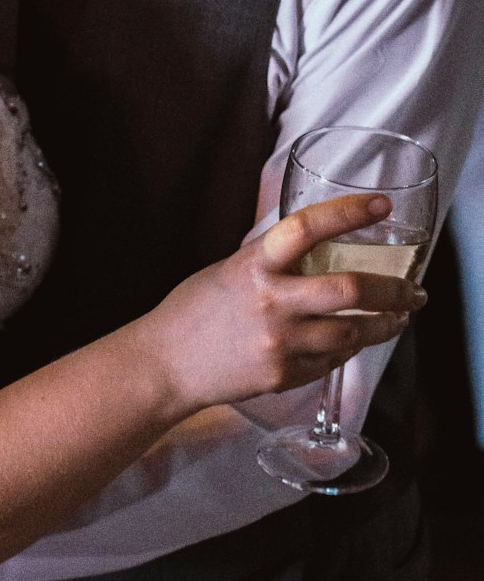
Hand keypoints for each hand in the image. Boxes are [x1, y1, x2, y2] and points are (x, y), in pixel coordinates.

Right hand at [154, 194, 425, 413]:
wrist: (166, 362)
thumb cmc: (195, 309)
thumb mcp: (231, 268)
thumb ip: (272, 258)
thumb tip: (314, 242)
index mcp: (254, 265)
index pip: (306, 228)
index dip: (347, 212)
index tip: (380, 203)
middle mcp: (270, 302)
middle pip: (349, 290)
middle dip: (394, 290)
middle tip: (414, 289)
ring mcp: (279, 343)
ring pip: (352, 334)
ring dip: (384, 325)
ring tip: (397, 318)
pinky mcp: (284, 376)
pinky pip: (331, 362)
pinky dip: (347, 349)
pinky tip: (350, 342)